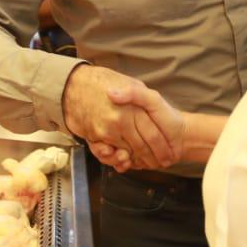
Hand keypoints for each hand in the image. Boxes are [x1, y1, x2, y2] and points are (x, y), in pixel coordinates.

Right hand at [61, 65, 178, 169]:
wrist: (74, 85)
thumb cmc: (107, 83)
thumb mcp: (132, 82)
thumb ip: (142, 96)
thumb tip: (149, 110)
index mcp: (132, 108)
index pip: (153, 135)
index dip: (163, 147)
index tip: (172, 154)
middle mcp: (119, 121)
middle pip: (141, 148)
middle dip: (153, 158)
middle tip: (164, 163)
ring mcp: (106, 131)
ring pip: (126, 154)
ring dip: (138, 161)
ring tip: (150, 163)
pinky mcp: (94, 137)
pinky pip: (109, 155)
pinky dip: (119, 160)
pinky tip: (127, 159)